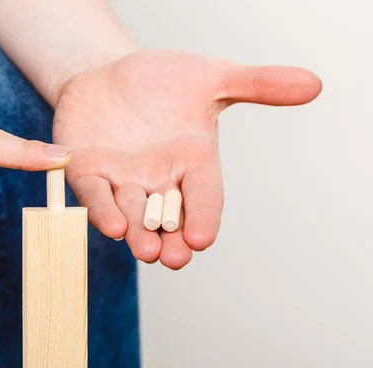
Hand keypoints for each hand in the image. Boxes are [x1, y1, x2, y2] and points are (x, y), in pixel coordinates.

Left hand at [53, 50, 321, 268]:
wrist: (110, 74)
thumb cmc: (163, 80)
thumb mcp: (210, 77)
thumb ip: (255, 84)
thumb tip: (313, 83)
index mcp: (192, 161)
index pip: (203, 196)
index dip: (203, 218)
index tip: (203, 239)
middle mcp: (158, 178)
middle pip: (166, 217)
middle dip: (170, 240)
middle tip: (173, 258)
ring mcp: (121, 178)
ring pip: (130, 213)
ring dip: (137, 234)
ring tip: (144, 250)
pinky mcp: (88, 170)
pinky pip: (93, 193)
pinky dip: (100, 209)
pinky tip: (110, 225)